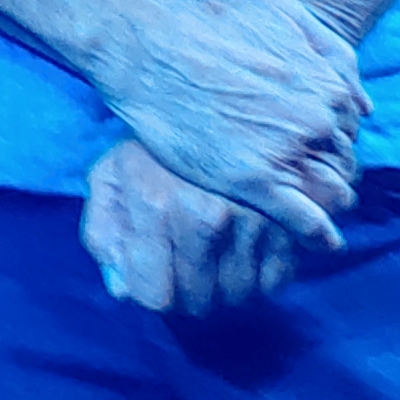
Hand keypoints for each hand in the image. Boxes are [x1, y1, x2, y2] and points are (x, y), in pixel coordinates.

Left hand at [80, 138, 325, 313]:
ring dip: (224, 285)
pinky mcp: (295, 220)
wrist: (216, 98)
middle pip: (200, 300)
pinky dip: (261, 274)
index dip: (150, 293)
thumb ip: (104, 233)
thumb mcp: (111, 177)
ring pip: (240, 294)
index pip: (156, 296)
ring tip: (213, 252)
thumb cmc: (153, 146)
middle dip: (187, 292)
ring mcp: (256, 218)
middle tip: (184, 264)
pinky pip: (277, 281)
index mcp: (156, 204)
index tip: (153, 276)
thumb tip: (122, 290)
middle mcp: (208, 214)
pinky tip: (244, 245)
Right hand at [92, 0, 366, 247]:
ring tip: (306, 205)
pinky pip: (306, 221)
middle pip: (343, 162)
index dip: (329, 138)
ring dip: (327, 201)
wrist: (142, 46)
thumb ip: (332, 49)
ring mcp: (287, 152)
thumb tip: (363, 104)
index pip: (350, 129)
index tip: (306, 144)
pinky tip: (321, 243)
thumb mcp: (282, 12)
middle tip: (296, 171)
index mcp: (328, 87)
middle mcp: (316, 122)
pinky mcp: (253, 181)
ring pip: (332, 193)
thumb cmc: (204, 25)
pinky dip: (319, 235)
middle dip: (327, 168)